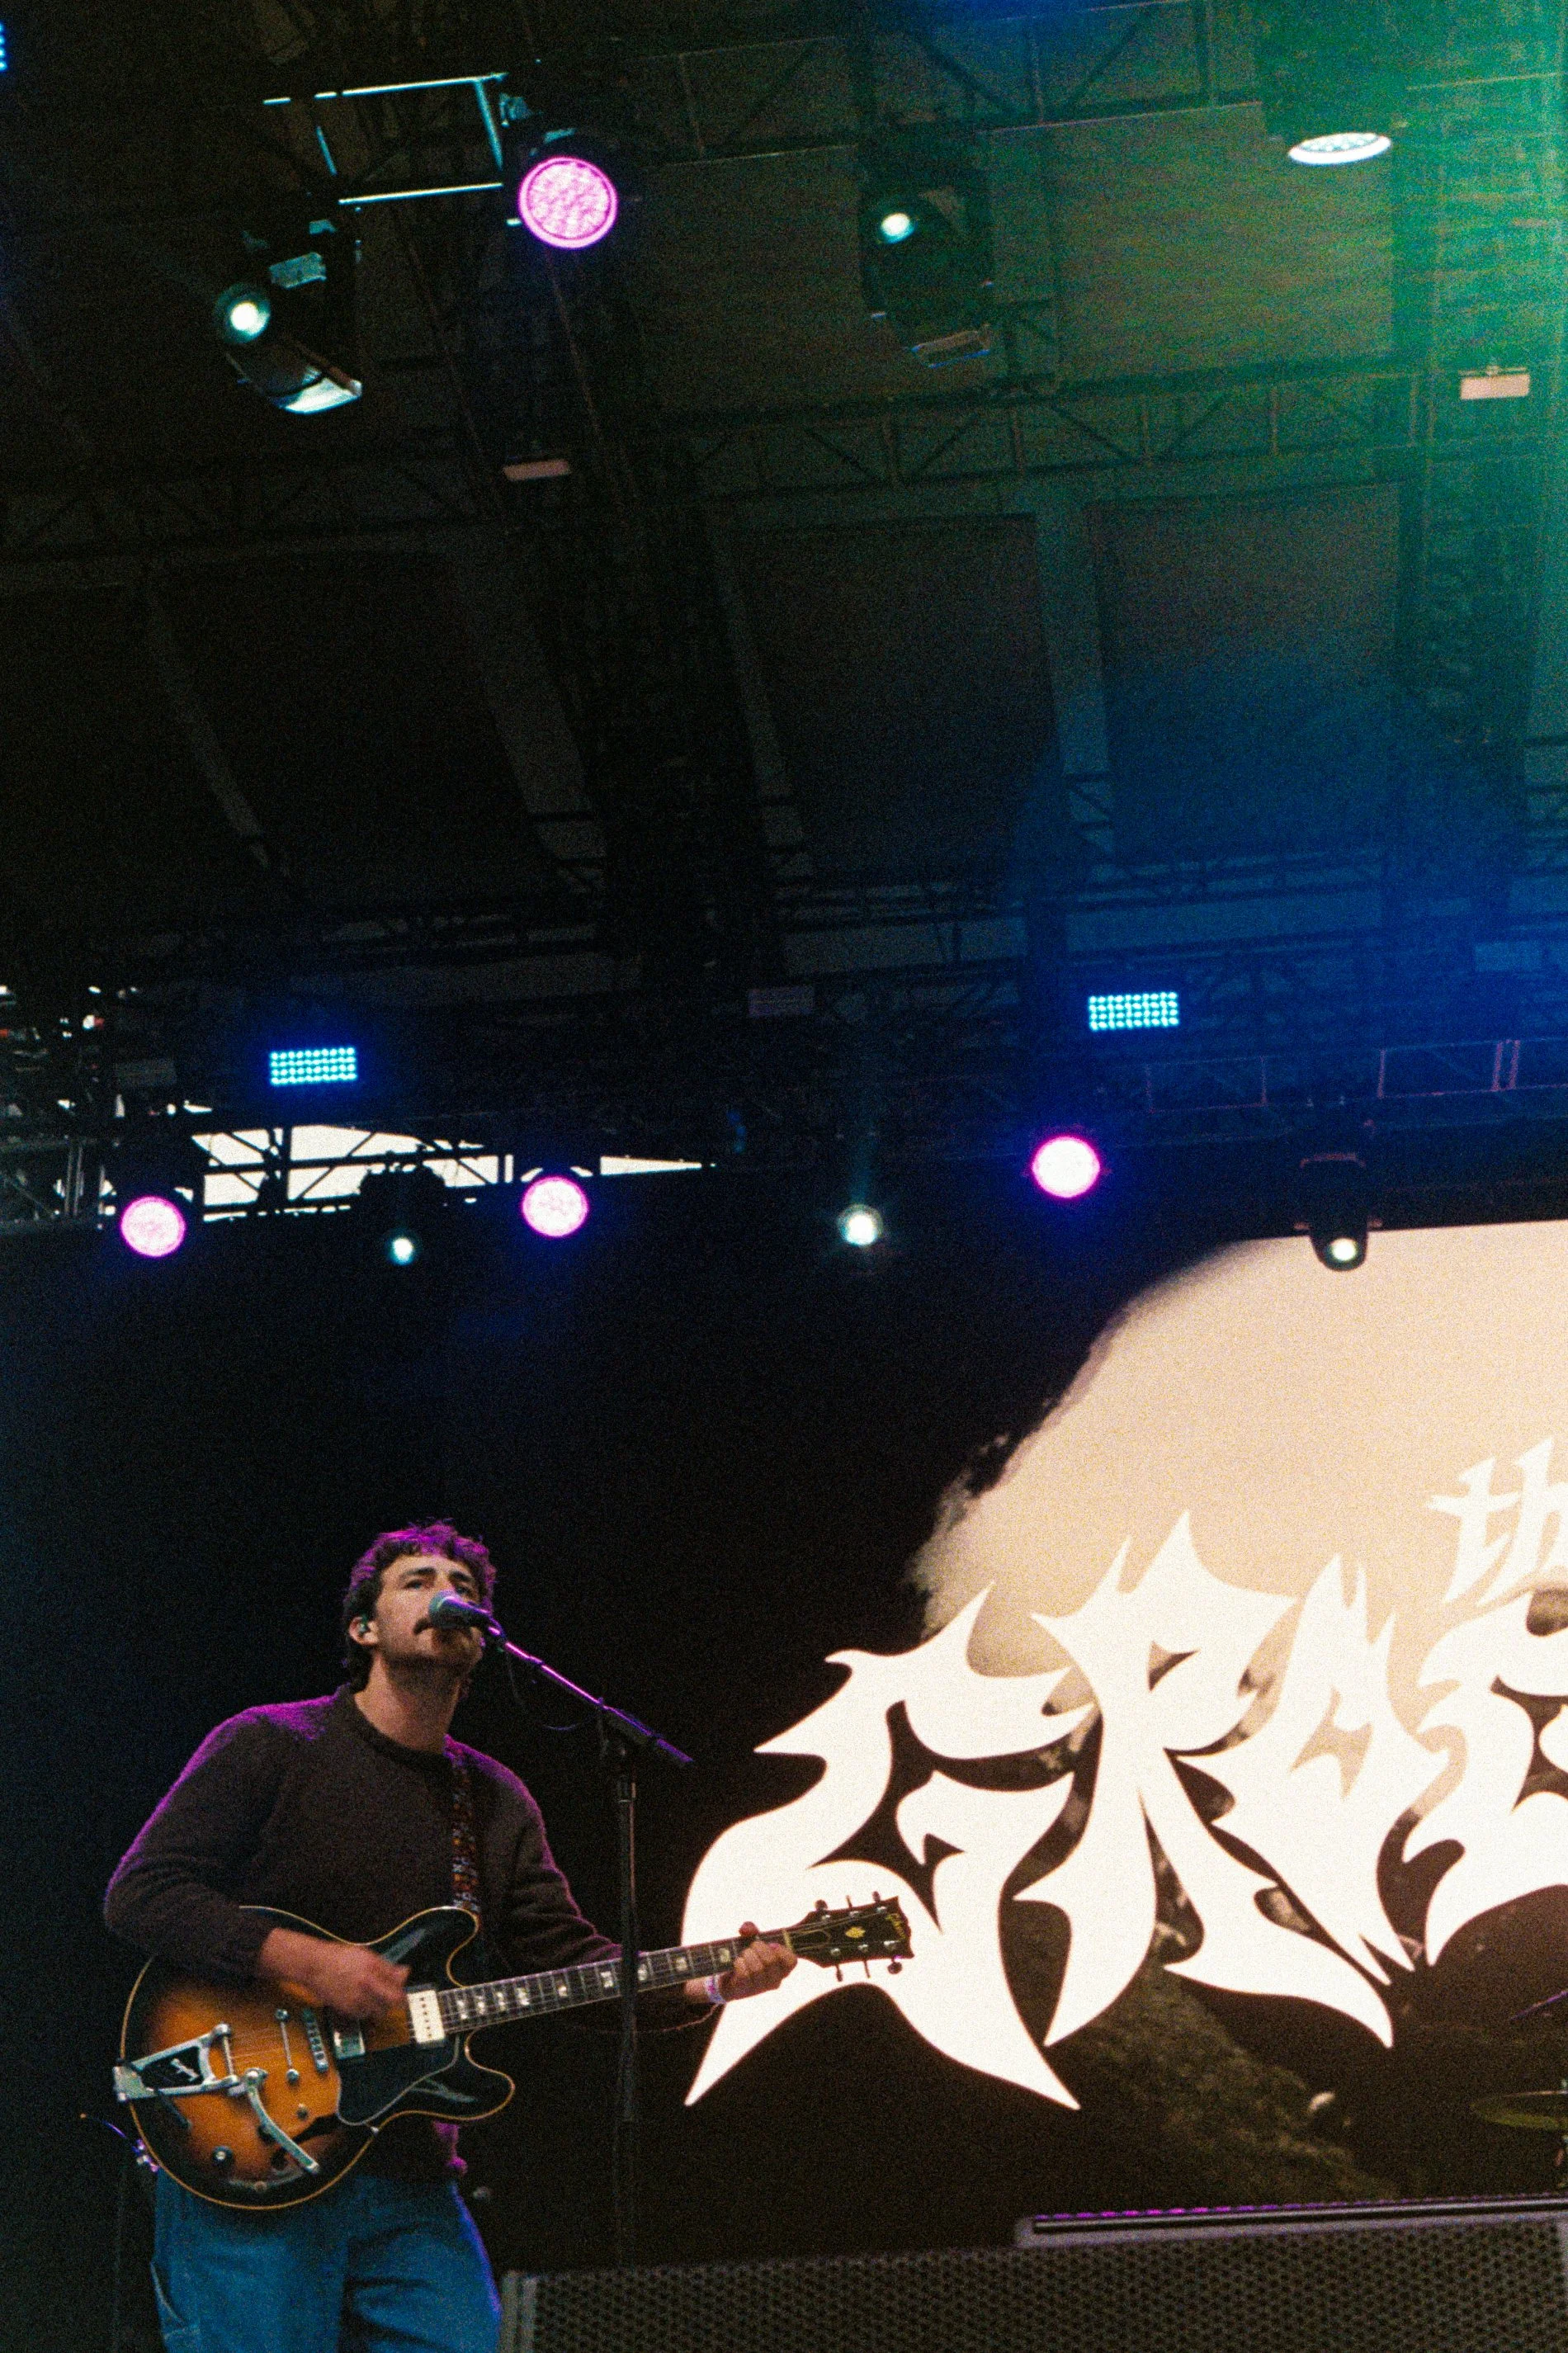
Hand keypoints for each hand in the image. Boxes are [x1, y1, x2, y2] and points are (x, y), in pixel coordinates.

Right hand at [257, 1926, 408, 2020]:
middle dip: (396, 2001)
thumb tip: (405, 1972)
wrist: (315, 1966)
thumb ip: (387, 1967)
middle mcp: (367, 1983)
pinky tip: (360, 2000)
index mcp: (373, 1966)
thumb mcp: (366, 1955)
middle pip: (393, 2001)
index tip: (403, 1991)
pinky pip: (365, 2015)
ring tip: (373, 1997)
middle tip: (393, 1998)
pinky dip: (366, 2011)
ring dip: (380, 2006)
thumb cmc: (339, 1957)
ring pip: (380, 2010)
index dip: (403, 1989)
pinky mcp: (347, 2009)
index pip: (399, 1984)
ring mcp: (357, 1997)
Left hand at [685, 1921, 796, 2003]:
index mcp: (781, 1969)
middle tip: (752, 1946)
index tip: (771, 1944)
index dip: (782, 1950)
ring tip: (743, 1954)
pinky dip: (739, 1964)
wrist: (729, 1977)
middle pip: (771, 1961)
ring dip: (747, 1955)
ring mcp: (759, 1988)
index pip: (791, 1961)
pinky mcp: (744, 1991)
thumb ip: (751, 1930)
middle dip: (758, 1947)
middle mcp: (774, 1981)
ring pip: (756, 1968)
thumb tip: (746, 1929)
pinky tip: (737, 1962)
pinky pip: (744, 1975)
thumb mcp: (751, 1940)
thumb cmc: (747, 1957)